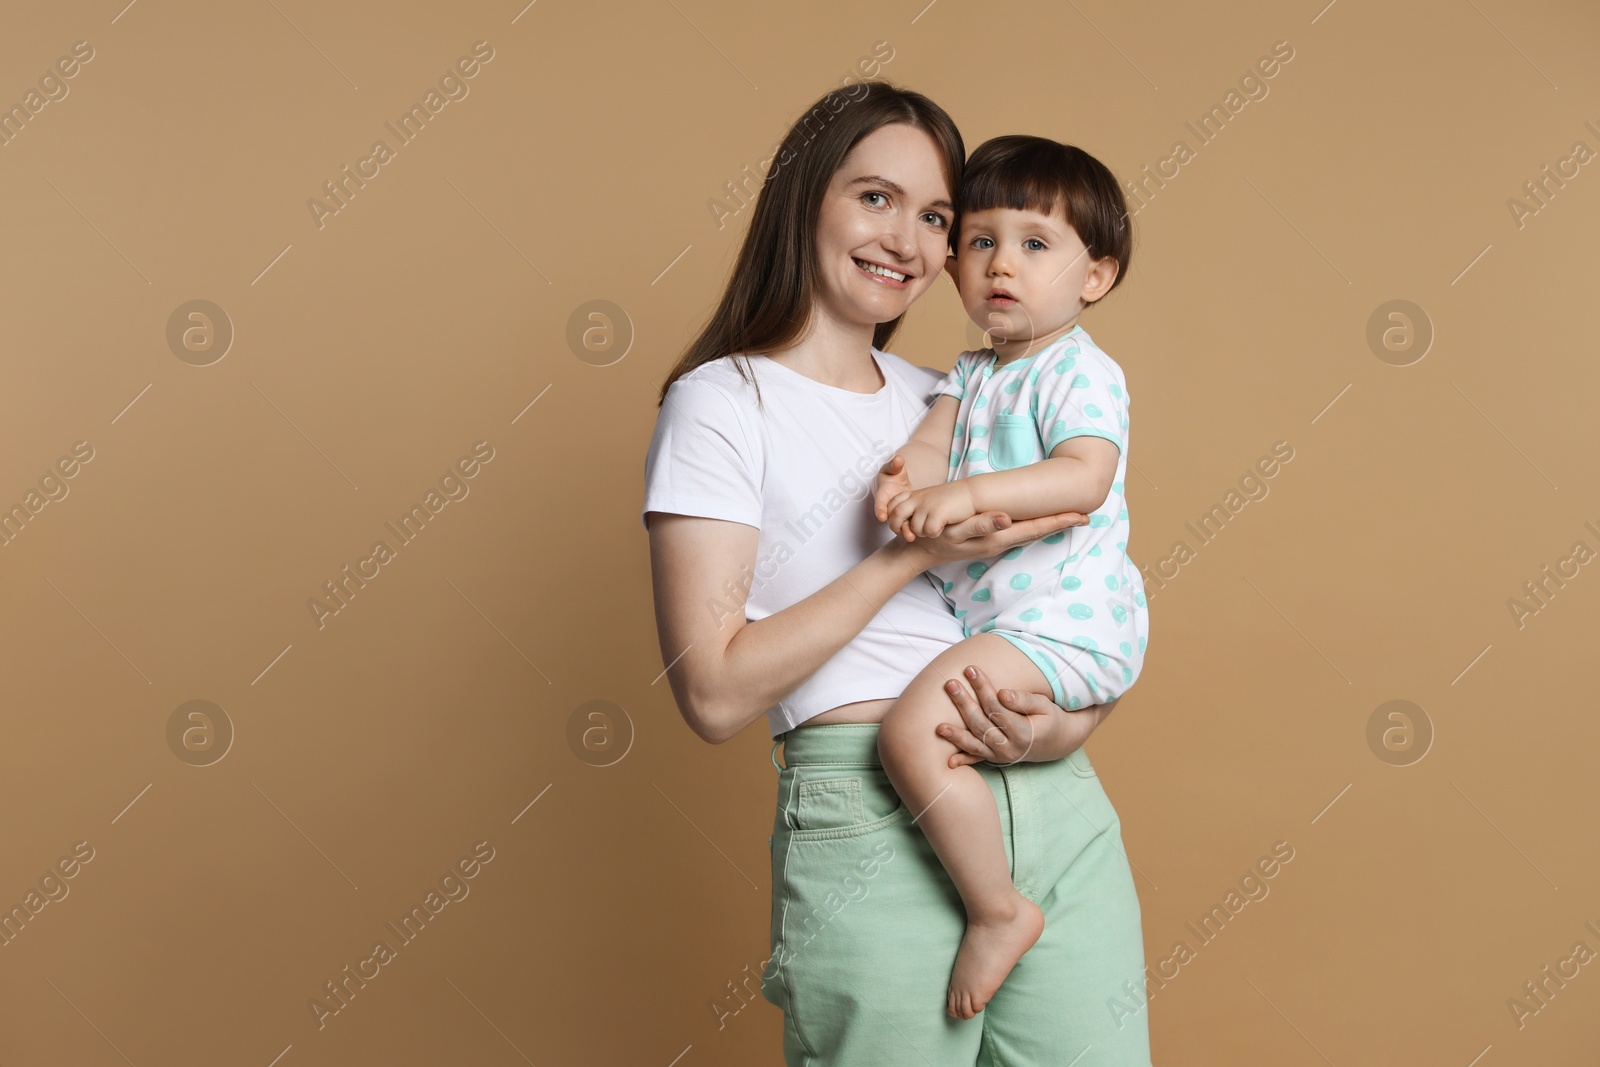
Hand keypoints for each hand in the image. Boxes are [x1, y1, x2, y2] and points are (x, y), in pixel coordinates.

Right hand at [872, 454, 914, 529]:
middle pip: (889, 517)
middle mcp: (887, 505)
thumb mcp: (894, 467)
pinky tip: (921, 533)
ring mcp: (895, 512)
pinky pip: (906, 524)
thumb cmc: (893, 472)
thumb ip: (895, 464)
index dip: (880, 509)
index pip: (879, 502)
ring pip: (898, 523)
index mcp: (883, 493)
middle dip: (894, 525)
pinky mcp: (904, 515)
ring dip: (904, 530)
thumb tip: (898, 459)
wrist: (898, 480)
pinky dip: (911, 529)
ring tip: (911, 537)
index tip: (881, 517)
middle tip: (901, 532)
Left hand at [883, 481, 977, 541]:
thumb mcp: (930, 499)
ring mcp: (926, 506)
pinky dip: (935, 533)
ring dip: (923, 532)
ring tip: (935, 527)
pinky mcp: (936, 513)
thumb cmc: (952, 499)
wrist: (972, 493)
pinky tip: (944, 527)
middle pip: (895, 517)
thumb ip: (916, 508)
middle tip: (910, 536)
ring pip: (914, 529)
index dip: (893, 518)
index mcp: (914, 494)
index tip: (902, 525)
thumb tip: (905, 525)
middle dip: (899, 529)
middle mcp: (917, 499)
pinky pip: (928, 532)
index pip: (891, 505)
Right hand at [904, 509, 1087, 566]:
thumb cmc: (933, 539)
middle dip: (1061, 523)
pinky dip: (1034, 527)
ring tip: (1070, 517)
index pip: (1035, 529)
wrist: (919, 552)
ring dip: (1050, 525)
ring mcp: (996, 541)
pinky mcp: (990, 539)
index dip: (1059, 522)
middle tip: (1086, 515)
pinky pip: (1019, 533)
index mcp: (996, 538)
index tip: (1081, 516)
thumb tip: (1007, 519)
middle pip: (1038, 532)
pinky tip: (1039, 522)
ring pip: (1030, 533)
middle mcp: (1001, 541)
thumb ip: (980, 524)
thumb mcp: (954, 531)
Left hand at [935, 664, 1107, 765]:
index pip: (997, 707)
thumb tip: (1002, 694)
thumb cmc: (1050, 718)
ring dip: (956, 735)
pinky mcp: (996, 759)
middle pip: (982, 723)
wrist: (1058, 742)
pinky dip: (963, 760)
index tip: (970, 670)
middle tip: (950, 683)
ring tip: (938, 726)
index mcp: (1023, 733)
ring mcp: (1002, 756)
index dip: (983, 689)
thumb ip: (1024, 700)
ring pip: (975, 743)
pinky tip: (949, 761)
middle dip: (964, 703)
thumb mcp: (1045, 706)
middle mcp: (1010, 748)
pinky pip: (977, 759)